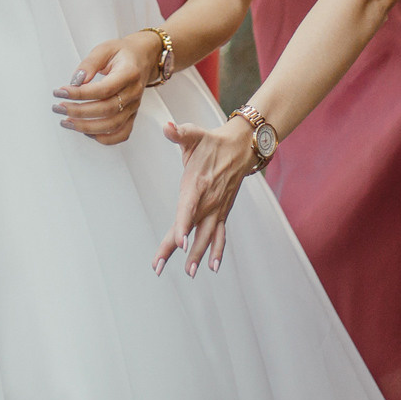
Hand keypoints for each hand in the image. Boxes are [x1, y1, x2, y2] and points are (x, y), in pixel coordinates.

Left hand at [53, 31, 162, 143]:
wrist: (143, 58)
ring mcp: (134, 106)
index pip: (104, 89)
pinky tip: (86, 132)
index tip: (61, 92)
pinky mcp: (132, 116)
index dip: (81, 93)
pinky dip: (104, 138)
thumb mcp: (105, 49)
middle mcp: (134, 92)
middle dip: (78, 111)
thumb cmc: (123, 53)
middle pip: (106, 109)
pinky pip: (122, 134)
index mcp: (129, 73)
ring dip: (86, 127)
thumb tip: (77, 81)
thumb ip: (90, 63)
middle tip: (58, 107)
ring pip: (112, 125)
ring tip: (66, 121)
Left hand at [154, 117, 259, 276]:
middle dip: (175, 248)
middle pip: (191, 227)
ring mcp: (217, 208)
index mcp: (198, 183)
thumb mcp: (194, 134)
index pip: (188, 207)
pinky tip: (213, 267)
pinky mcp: (222, 212)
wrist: (241, 147)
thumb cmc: (211, 142)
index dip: (183, 224)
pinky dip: (218, 251)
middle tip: (159, 266)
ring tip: (189, 273)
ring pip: (206, 236)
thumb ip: (179, 132)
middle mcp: (209, 200)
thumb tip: (167, 126)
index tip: (179, 242)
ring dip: (197, 255)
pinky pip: (220, 235)